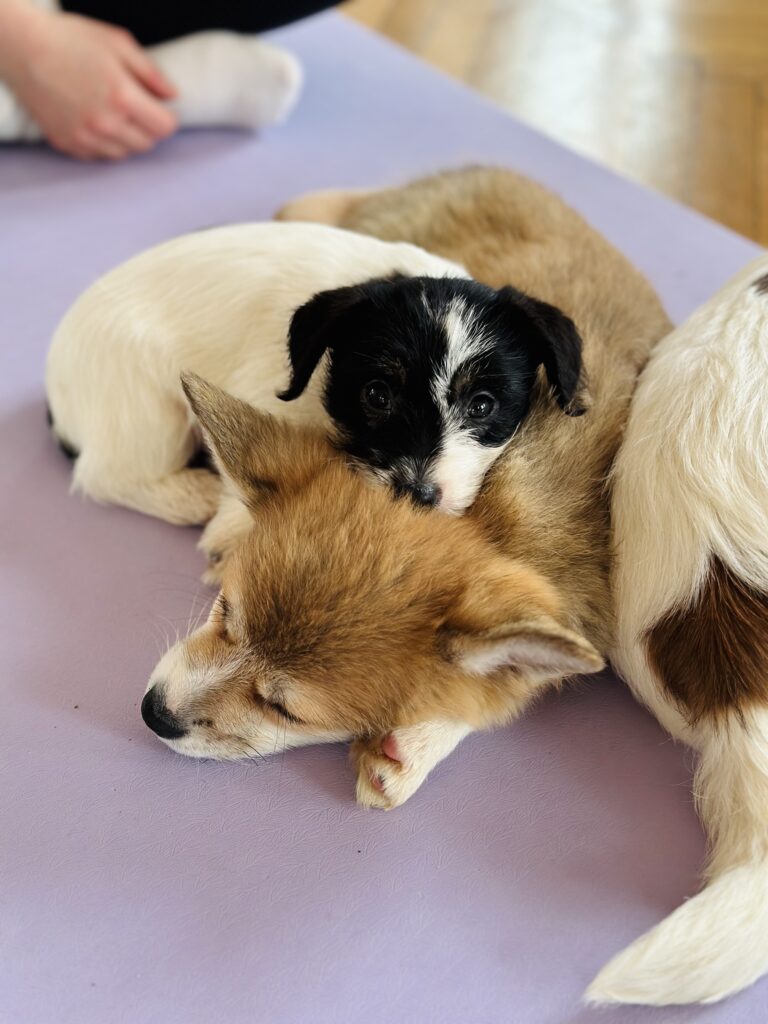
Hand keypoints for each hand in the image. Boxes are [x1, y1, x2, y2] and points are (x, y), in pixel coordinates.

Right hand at [0, 3, 177, 158]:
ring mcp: (84, 137)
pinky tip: (96, 121)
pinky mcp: (67, 144)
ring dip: (127, 138)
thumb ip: (151, 72)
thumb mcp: (117, 43)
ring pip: (124, 153)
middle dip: (149, 128)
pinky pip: (99, 155)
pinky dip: (104, 143)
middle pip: (147, 144)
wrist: (21, 48)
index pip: (164, 128)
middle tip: (138, 109)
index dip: (168, 118)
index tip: (161, 108)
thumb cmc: (70, 39)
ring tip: (115, 114)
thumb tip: (173, 96)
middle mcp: (104, 123)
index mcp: (122, 97)